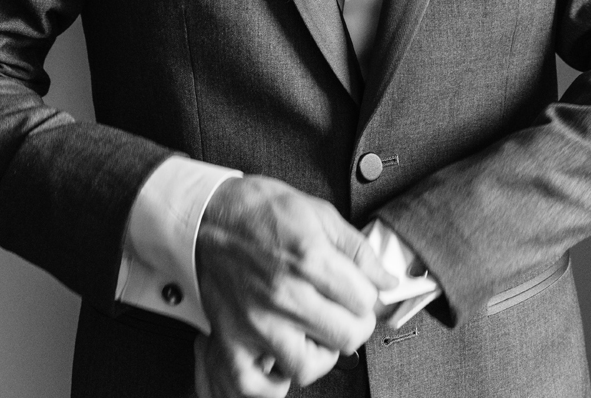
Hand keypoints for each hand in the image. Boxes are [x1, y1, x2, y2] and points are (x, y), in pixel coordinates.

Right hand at [193, 176, 398, 395]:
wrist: (205, 215)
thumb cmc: (257, 211)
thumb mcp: (318, 213)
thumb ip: (358, 250)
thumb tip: (386, 279)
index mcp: (308, 259)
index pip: (365, 301)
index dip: (367, 294)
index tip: (357, 289)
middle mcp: (283, 295)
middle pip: (347, 336)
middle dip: (353, 323)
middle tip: (343, 311)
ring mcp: (256, 321)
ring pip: (309, 365)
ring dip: (318, 352)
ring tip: (313, 332)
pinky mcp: (231, 337)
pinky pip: (254, 383)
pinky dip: (272, 381)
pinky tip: (281, 358)